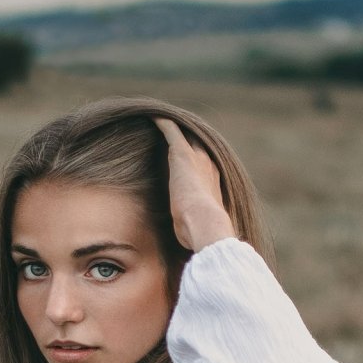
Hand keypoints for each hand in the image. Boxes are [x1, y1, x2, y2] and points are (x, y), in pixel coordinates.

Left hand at [153, 117, 237, 252]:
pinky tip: (149, 115)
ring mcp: (195, 157)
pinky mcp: (180, 153)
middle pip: (195, 144)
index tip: (185, 157)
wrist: (205, 225)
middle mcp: (207, 164)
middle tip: (172, 133)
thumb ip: (196, 229)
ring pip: (183, 133)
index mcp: (213, 181)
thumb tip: (193, 247)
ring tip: (159, 120)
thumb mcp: (200, 229)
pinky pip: (169, 129)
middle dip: (185, 139)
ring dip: (172, 128)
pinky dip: (161, 122)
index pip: (203, 164)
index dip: (194, 159)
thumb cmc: (203, 233)